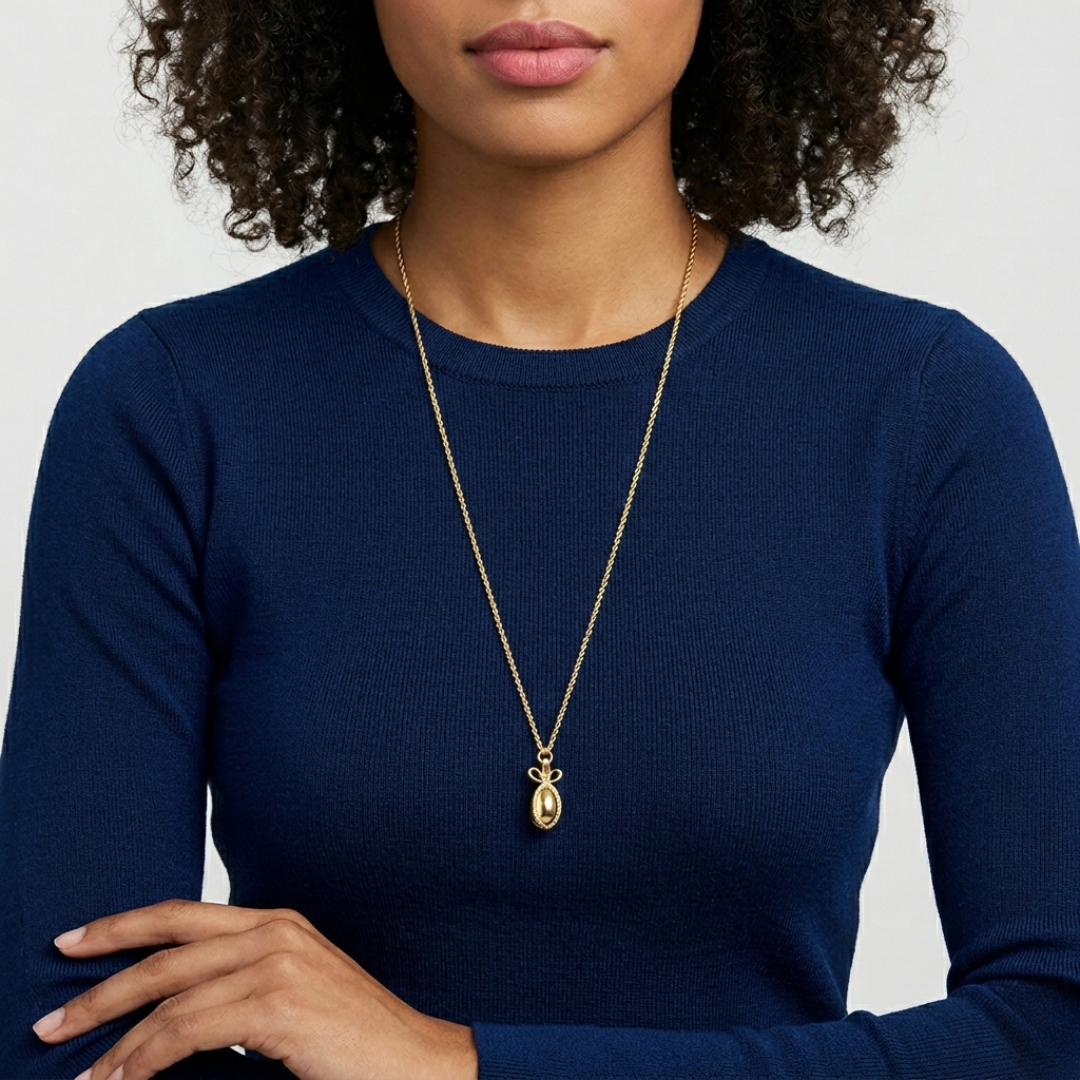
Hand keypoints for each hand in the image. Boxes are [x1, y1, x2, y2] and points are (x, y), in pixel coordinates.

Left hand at [31, 899, 477, 1079]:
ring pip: (170, 996)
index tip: (72, 942)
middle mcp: (274, 930)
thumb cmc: (351, 1037)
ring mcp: (277, 963)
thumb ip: (240, 981)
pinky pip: (188, 1030)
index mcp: (277, 921)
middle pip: (166, 948)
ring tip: (83, 1073)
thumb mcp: (292, 993)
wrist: (414, 1061)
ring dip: (116, 1040)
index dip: (122, 925)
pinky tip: (125, 1078)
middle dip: (101, 986)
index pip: (182, 913)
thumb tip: (170, 1005)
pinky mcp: (278, 1004)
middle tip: (51, 1022)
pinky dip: (146, 1058)